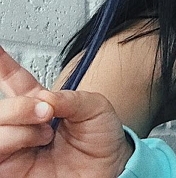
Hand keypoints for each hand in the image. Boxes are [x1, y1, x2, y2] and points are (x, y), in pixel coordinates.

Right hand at [0, 46, 132, 176]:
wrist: (110, 169)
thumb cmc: (102, 138)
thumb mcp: (95, 107)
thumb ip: (71, 97)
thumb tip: (43, 98)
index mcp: (41, 103)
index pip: (15, 81)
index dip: (3, 65)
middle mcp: (23, 124)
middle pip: (0, 107)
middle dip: (19, 106)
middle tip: (46, 112)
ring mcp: (15, 148)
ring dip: (19, 127)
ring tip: (44, 134)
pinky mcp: (11, 169)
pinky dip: (11, 142)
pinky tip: (32, 145)